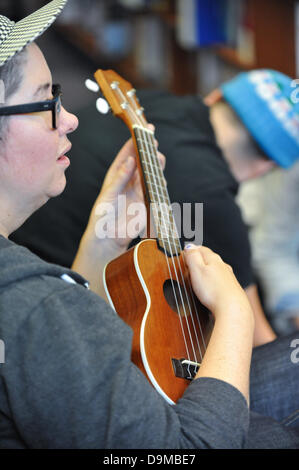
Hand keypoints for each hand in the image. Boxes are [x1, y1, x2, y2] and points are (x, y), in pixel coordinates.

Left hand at [85, 127, 164, 250]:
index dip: (134, 142)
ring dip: (155, 165)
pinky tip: (161, 178)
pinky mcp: (145, 202)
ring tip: (159, 157)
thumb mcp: (108, 195)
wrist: (107, 239)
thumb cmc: (101, 217)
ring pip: (149, 173)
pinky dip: (159, 183)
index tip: (141, 130)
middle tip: (154, 141)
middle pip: (141, 161)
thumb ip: (120, 179)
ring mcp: (138, 191)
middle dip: (148, 150)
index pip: (126, 155)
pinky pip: (155, 189)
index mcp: (116, 176)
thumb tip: (129, 160)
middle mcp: (128, 181)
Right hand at [184, 244, 252, 318]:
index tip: (183, 255)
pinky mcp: (231, 289)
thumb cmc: (213, 290)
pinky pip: (218, 281)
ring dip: (205, 272)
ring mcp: (228, 277)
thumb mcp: (197, 270)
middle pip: (208, 259)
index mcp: (214, 259)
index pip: (201, 249)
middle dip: (197, 261)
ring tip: (197, 279)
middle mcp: (223, 266)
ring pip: (214, 270)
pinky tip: (209, 289)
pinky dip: (211, 283)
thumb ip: (192, 256)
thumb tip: (189, 245)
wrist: (232, 308)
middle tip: (187, 268)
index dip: (190, 251)